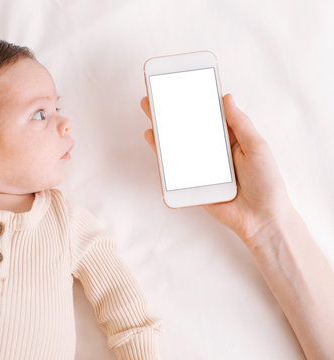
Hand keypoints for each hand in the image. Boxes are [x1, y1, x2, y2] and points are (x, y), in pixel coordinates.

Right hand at [140, 94, 292, 245]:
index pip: (211, 114)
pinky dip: (161, 152)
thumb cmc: (266, 183)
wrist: (261, 219)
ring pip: (179, 143)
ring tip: (150, 110)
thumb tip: (226, 97)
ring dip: (164, 127)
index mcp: (231, 137)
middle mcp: (214, 149)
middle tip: (157, 93)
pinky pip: (174, 165)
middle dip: (173, 110)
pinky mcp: (192, 182)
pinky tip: (153, 137)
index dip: (197, 99)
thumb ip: (240, 123)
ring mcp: (201, 165)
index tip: (184, 84)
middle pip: (190, 126)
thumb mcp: (257, 147)